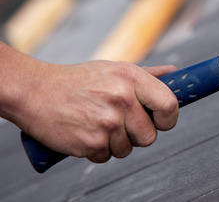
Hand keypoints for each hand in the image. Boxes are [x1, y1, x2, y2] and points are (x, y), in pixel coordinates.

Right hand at [12, 60, 178, 162]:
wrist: (36, 92)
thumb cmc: (77, 80)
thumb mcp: (115, 69)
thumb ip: (148, 75)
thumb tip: (174, 75)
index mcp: (132, 78)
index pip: (169, 105)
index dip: (169, 118)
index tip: (162, 120)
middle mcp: (122, 99)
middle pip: (150, 135)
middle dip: (137, 134)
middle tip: (120, 122)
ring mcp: (107, 122)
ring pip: (128, 149)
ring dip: (115, 142)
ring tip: (98, 123)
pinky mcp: (91, 142)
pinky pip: (106, 157)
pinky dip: (97, 150)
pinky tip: (86, 132)